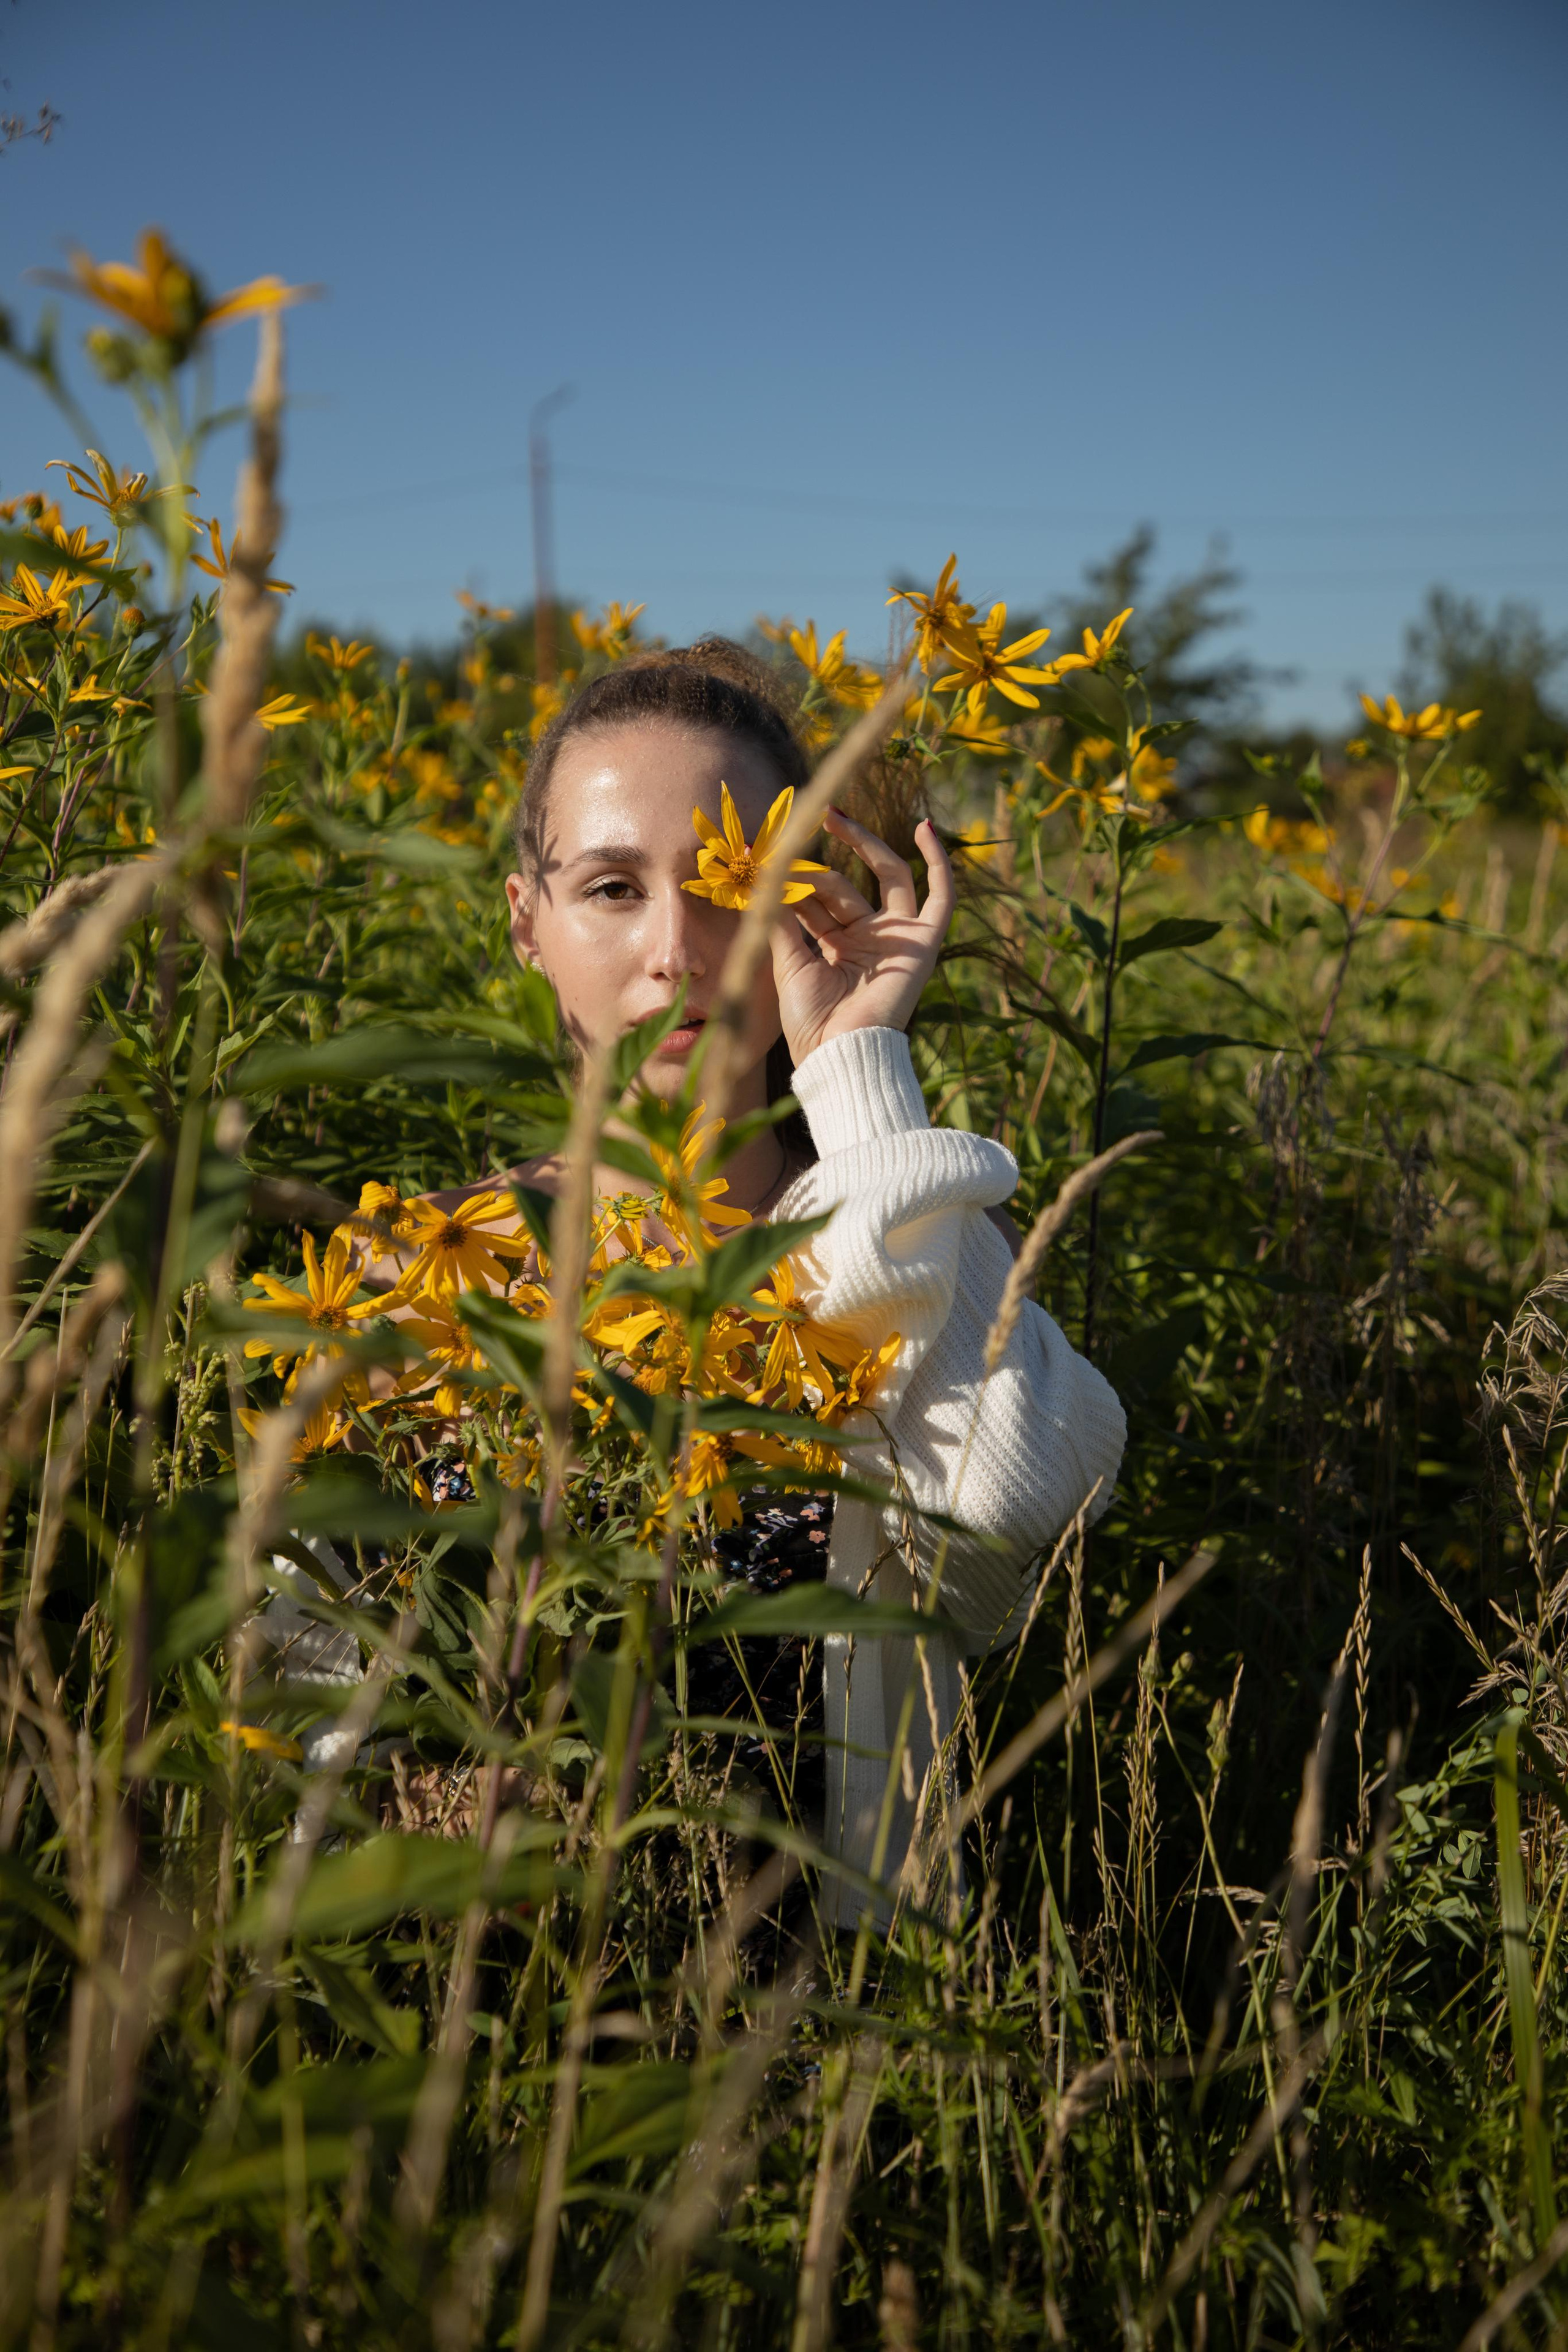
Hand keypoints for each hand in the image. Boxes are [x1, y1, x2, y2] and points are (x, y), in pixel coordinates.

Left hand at [769, 809, 954, 1064]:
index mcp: (837, 948)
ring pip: (885, 878)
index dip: (793, 878)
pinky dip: (939, 865)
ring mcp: (898, 940)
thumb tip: (763, 878)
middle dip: (823, 857)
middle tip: (804, 819)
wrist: (838, 1054)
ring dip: (862, 844)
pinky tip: (926, 828)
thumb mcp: (789, 962)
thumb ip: (780, 919)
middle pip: (847, 885)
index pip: (817, 901)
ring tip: (832, 816)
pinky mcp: (924, 944)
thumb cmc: (811, 1022)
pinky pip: (941, 900)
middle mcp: (869, 939)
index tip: (763, 856)